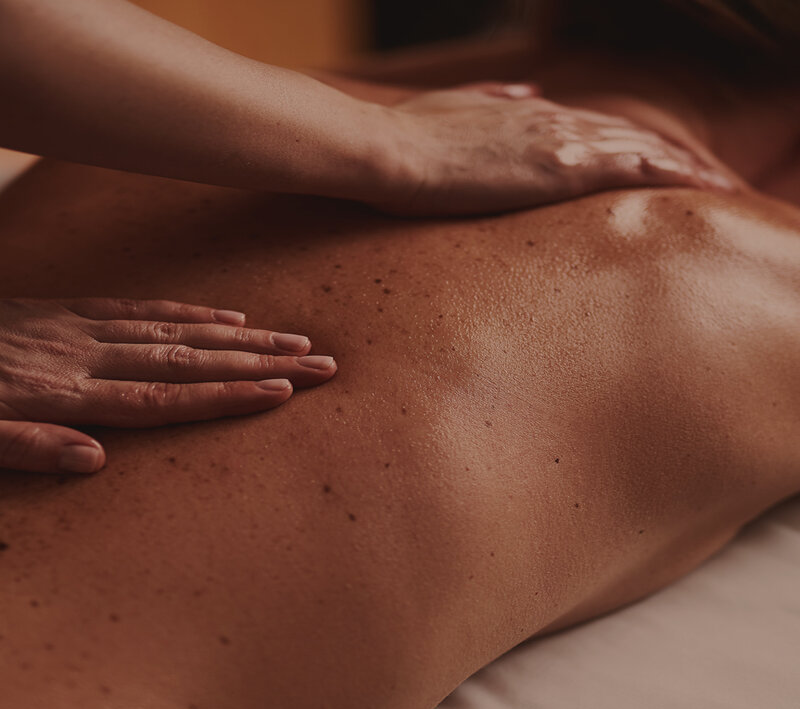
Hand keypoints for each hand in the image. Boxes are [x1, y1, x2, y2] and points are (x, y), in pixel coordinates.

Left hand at [0, 298, 336, 473]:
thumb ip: (24, 448)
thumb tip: (95, 461)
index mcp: (63, 393)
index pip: (164, 397)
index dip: (225, 396)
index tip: (280, 392)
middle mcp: (86, 356)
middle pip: (190, 360)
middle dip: (260, 363)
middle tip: (319, 363)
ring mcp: (82, 329)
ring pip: (178, 331)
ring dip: (242, 337)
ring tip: (293, 340)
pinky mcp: (71, 310)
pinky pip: (142, 307)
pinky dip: (191, 312)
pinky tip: (227, 315)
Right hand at [375, 83, 739, 215]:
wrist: (388, 151)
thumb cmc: (412, 137)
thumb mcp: (459, 110)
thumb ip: (500, 102)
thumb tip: (533, 96)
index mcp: (532, 116)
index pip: (602, 128)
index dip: (639, 143)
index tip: (665, 161)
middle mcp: (555, 122)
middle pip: (632, 134)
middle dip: (676, 156)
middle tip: (714, 177)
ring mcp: (558, 142)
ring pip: (642, 147)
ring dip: (687, 165)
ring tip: (723, 184)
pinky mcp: (555, 168)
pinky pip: (630, 167)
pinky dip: (671, 172)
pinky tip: (699, 185)